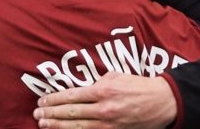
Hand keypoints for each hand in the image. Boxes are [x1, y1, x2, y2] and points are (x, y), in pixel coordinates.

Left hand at [33, 72, 175, 128]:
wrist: (162, 102)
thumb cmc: (138, 85)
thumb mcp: (116, 75)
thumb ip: (97, 81)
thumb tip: (81, 87)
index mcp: (102, 90)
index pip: (71, 96)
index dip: (54, 99)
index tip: (42, 100)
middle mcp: (103, 108)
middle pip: (70, 112)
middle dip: (51, 113)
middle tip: (36, 114)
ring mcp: (109, 124)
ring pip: (77, 127)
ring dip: (57, 126)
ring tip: (43, 124)